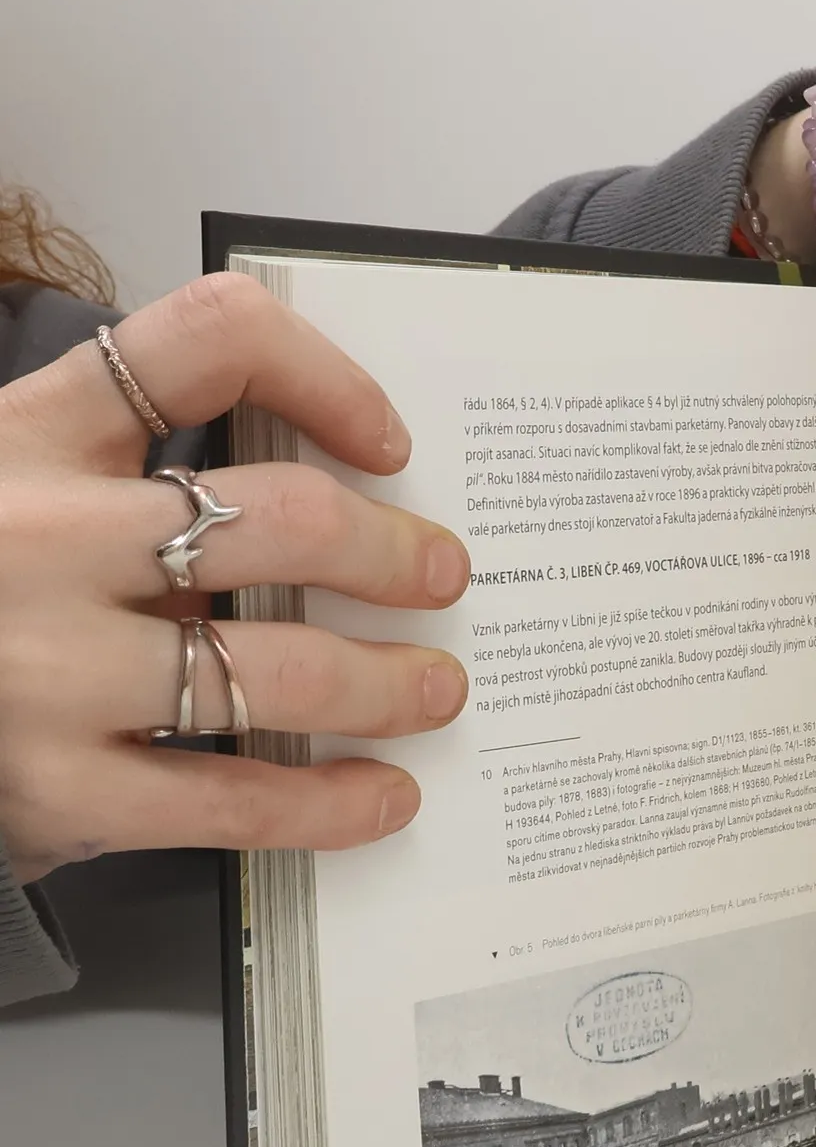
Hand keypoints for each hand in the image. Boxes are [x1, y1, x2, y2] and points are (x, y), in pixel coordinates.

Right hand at [0, 273, 469, 882]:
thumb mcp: (5, 485)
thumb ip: (120, 476)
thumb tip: (313, 507)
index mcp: (27, 435)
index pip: (200, 343)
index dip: (324, 377)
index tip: (389, 440)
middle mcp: (40, 536)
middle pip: (278, 518)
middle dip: (391, 552)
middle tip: (441, 574)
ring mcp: (46, 668)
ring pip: (277, 669)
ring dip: (389, 683)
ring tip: (436, 687)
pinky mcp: (56, 785)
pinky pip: (234, 800)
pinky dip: (329, 804)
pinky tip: (382, 795)